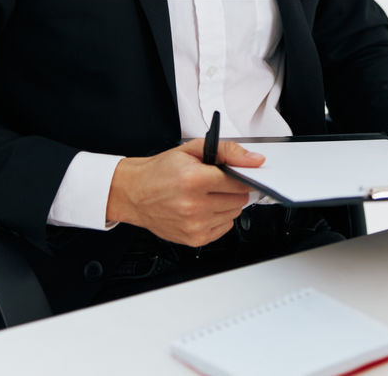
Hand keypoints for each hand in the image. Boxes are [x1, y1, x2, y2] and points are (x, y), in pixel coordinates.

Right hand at [106, 139, 264, 246]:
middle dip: (232, 190)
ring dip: (225, 204)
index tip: (236, 175)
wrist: (134, 193)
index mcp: (194, 180)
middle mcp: (194, 205)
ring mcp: (194, 225)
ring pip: (233, 214)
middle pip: (238, 200)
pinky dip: (218, 218)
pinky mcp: (194, 238)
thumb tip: (254, 160)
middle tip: (214, 183)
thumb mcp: (192, 150)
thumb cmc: (160, 172)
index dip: (240, 177)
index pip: (239, 183)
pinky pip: (224, 228)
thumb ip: (227, 151)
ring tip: (205, 195)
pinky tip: (203, 209)